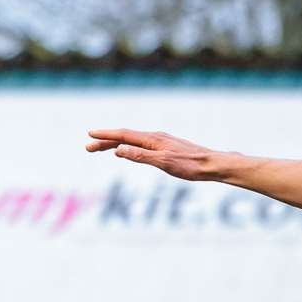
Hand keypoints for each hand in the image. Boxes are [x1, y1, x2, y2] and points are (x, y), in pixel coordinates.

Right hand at [86, 128, 222, 180]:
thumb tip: (118, 149)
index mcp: (153, 139)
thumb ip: (140, 156)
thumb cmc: (191, 166)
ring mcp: (162, 142)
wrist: (213, 165)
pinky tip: (127, 151)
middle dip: (105, 141)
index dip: (105, 135)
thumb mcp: (164, 162)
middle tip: (87, 147)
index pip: (123, 135)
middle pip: (125, 137)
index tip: (89, 135)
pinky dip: (129, 146)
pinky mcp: (167, 148)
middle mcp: (156, 137)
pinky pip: (142, 144)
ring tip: (101, 148)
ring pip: (133, 140)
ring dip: (116, 143)